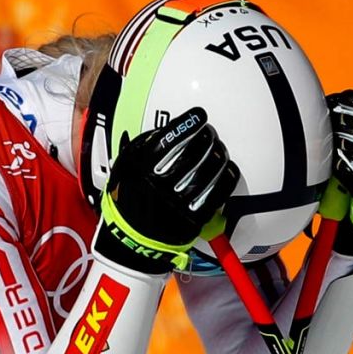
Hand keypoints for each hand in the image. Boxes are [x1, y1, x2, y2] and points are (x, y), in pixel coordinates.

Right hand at [94, 107, 239, 273]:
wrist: (131, 238)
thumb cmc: (129, 198)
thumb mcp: (125, 168)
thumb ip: (144, 147)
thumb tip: (173, 129)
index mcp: (140, 169)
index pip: (167, 139)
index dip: (187, 123)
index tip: (199, 115)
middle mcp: (159, 185)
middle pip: (193, 151)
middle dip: (207, 137)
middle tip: (209, 134)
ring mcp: (177, 202)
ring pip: (209, 170)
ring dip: (219, 154)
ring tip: (218, 150)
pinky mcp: (193, 218)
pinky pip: (218, 192)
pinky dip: (227, 177)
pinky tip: (227, 169)